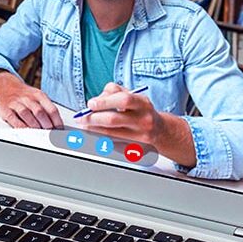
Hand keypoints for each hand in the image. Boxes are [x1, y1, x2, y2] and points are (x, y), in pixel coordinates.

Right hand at [0, 70, 63, 129]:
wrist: (6, 86)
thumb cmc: (25, 95)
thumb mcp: (38, 97)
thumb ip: (47, 109)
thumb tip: (57, 125)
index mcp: (39, 95)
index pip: (52, 109)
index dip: (57, 122)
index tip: (59, 131)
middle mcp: (28, 98)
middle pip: (39, 112)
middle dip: (46, 125)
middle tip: (50, 134)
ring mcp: (16, 103)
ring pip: (26, 114)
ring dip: (34, 125)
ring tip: (39, 133)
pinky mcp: (6, 110)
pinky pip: (14, 119)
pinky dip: (21, 126)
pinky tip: (26, 131)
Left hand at [78, 83, 195, 167]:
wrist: (160, 131)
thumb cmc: (140, 110)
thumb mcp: (132, 94)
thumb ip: (113, 91)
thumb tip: (95, 101)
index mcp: (143, 104)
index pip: (123, 101)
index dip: (104, 102)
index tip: (90, 104)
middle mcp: (144, 121)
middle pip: (113, 120)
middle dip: (93, 119)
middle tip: (81, 118)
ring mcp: (141, 137)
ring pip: (110, 135)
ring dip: (93, 131)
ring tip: (84, 127)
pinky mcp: (136, 150)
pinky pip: (113, 146)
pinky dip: (101, 141)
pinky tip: (96, 136)